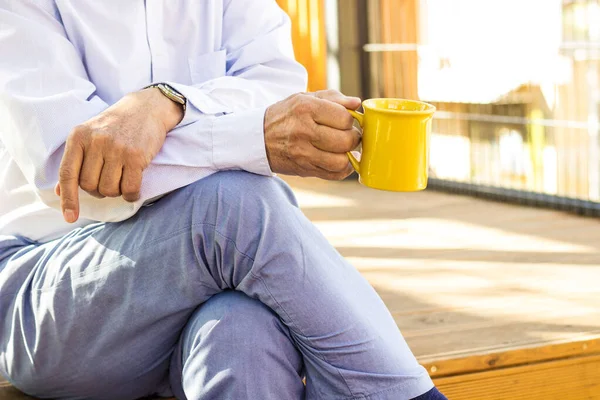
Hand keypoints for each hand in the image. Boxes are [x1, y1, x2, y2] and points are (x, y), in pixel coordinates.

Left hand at [56, 87, 183, 222]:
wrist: (146, 108)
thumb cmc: (116, 125)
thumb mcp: (89, 135)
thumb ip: (75, 161)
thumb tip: (60, 191)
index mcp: (78, 136)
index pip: (68, 173)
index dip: (68, 198)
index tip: (70, 217)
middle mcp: (96, 142)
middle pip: (90, 186)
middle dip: (99, 190)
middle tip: (109, 179)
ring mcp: (116, 149)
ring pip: (109, 189)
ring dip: (116, 191)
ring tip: (121, 178)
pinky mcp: (136, 157)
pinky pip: (129, 189)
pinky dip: (131, 194)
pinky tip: (133, 187)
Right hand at [264, 89, 361, 179]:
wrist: (258, 137)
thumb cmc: (287, 115)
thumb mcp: (304, 98)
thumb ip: (333, 98)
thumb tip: (356, 104)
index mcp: (306, 108)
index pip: (344, 118)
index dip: (350, 120)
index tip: (345, 121)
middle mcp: (304, 131)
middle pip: (346, 141)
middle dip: (353, 138)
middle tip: (349, 136)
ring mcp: (303, 153)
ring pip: (341, 161)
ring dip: (348, 155)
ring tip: (344, 149)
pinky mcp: (303, 169)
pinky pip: (334, 175)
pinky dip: (342, 169)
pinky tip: (339, 160)